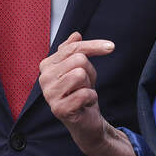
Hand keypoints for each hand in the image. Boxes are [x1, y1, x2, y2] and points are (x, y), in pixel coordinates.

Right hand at [39, 32, 115, 155]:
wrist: (85, 120)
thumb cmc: (81, 92)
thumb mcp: (80, 68)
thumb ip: (74, 50)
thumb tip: (75, 35)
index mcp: (47, 65)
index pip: (73, 48)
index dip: (95, 46)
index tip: (111, 47)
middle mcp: (44, 78)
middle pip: (79, 59)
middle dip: (90, 71)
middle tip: (86, 84)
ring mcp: (50, 94)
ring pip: (80, 74)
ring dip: (89, 85)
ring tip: (83, 93)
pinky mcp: (59, 109)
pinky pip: (85, 93)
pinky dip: (91, 98)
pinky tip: (85, 104)